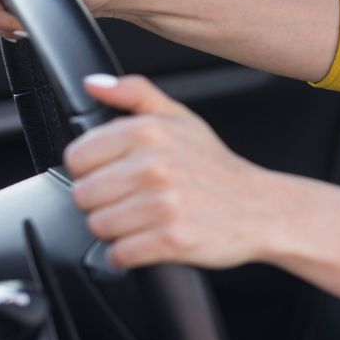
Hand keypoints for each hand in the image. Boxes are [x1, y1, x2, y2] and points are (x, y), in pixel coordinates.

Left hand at [64, 73, 278, 268]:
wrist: (262, 208)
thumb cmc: (216, 167)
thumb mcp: (181, 118)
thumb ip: (135, 93)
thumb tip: (92, 85)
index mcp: (150, 132)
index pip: (77, 157)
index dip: (92, 168)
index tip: (115, 173)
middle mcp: (155, 166)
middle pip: (84, 196)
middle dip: (103, 202)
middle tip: (133, 199)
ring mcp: (164, 205)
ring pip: (98, 226)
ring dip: (116, 229)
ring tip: (143, 218)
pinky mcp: (171, 240)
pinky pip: (119, 254)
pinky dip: (129, 253)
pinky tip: (149, 239)